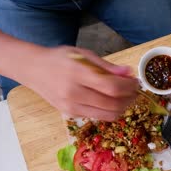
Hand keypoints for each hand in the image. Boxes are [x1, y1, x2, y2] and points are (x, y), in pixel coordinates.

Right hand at [18, 46, 138, 120]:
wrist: (34, 69)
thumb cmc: (60, 59)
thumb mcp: (84, 54)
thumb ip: (107, 66)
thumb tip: (128, 73)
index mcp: (78, 74)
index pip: (111, 87)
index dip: (129, 87)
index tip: (136, 82)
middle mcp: (74, 93)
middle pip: (112, 104)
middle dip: (129, 98)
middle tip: (134, 90)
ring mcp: (72, 107)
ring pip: (107, 115)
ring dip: (122, 107)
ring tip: (125, 96)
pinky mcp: (71, 114)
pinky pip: (98, 116)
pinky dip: (109, 110)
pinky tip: (110, 100)